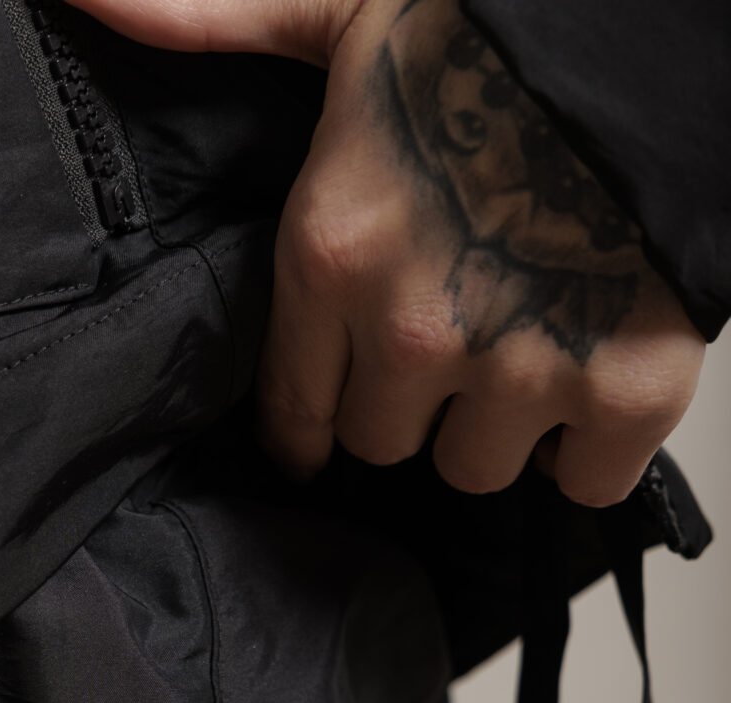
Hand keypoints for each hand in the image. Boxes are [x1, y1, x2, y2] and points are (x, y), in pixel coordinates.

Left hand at [66, 0, 704, 504]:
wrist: (658, 26)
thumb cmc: (494, 17)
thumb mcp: (335, 7)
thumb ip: (216, 21)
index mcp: (333, 255)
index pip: (295, 414)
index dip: (317, 422)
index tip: (332, 424)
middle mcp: (416, 329)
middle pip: (386, 443)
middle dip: (415, 401)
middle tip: (461, 329)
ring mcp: (523, 368)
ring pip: (475, 468)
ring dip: (499, 426)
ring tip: (533, 338)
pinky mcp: (629, 392)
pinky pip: (583, 483)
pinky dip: (594, 446)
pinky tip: (598, 374)